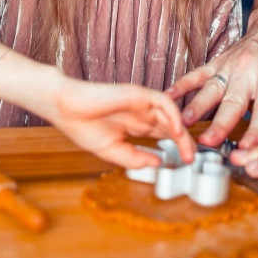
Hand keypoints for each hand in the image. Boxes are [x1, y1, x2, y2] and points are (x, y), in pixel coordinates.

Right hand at [51, 80, 195, 168]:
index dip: (176, 148)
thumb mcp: (112, 151)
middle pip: (171, 127)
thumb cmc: (82, 127)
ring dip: (182, 132)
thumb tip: (158, 163)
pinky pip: (162, 102)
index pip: (164, 136)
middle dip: (184, 143)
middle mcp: (142, 113)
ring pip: (171, 115)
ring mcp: (142, 103)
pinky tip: (176, 131)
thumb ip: (135, 158)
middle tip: (192, 160)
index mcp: (137, 126)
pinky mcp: (138, 94)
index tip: (184, 164)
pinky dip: (172, 115)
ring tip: (188, 150)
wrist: (65, 109)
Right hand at [167, 4, 257, 149]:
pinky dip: (182, 85)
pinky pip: (198, 74)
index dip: (257, 129)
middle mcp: (248, 68)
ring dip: (196, 107)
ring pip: (211, 89)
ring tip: (182, 123)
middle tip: (209, 143)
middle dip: (220, 124)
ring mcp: (230, 65)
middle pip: (232, 102)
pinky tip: (168, 96)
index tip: (249, 148)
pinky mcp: (219, 62)